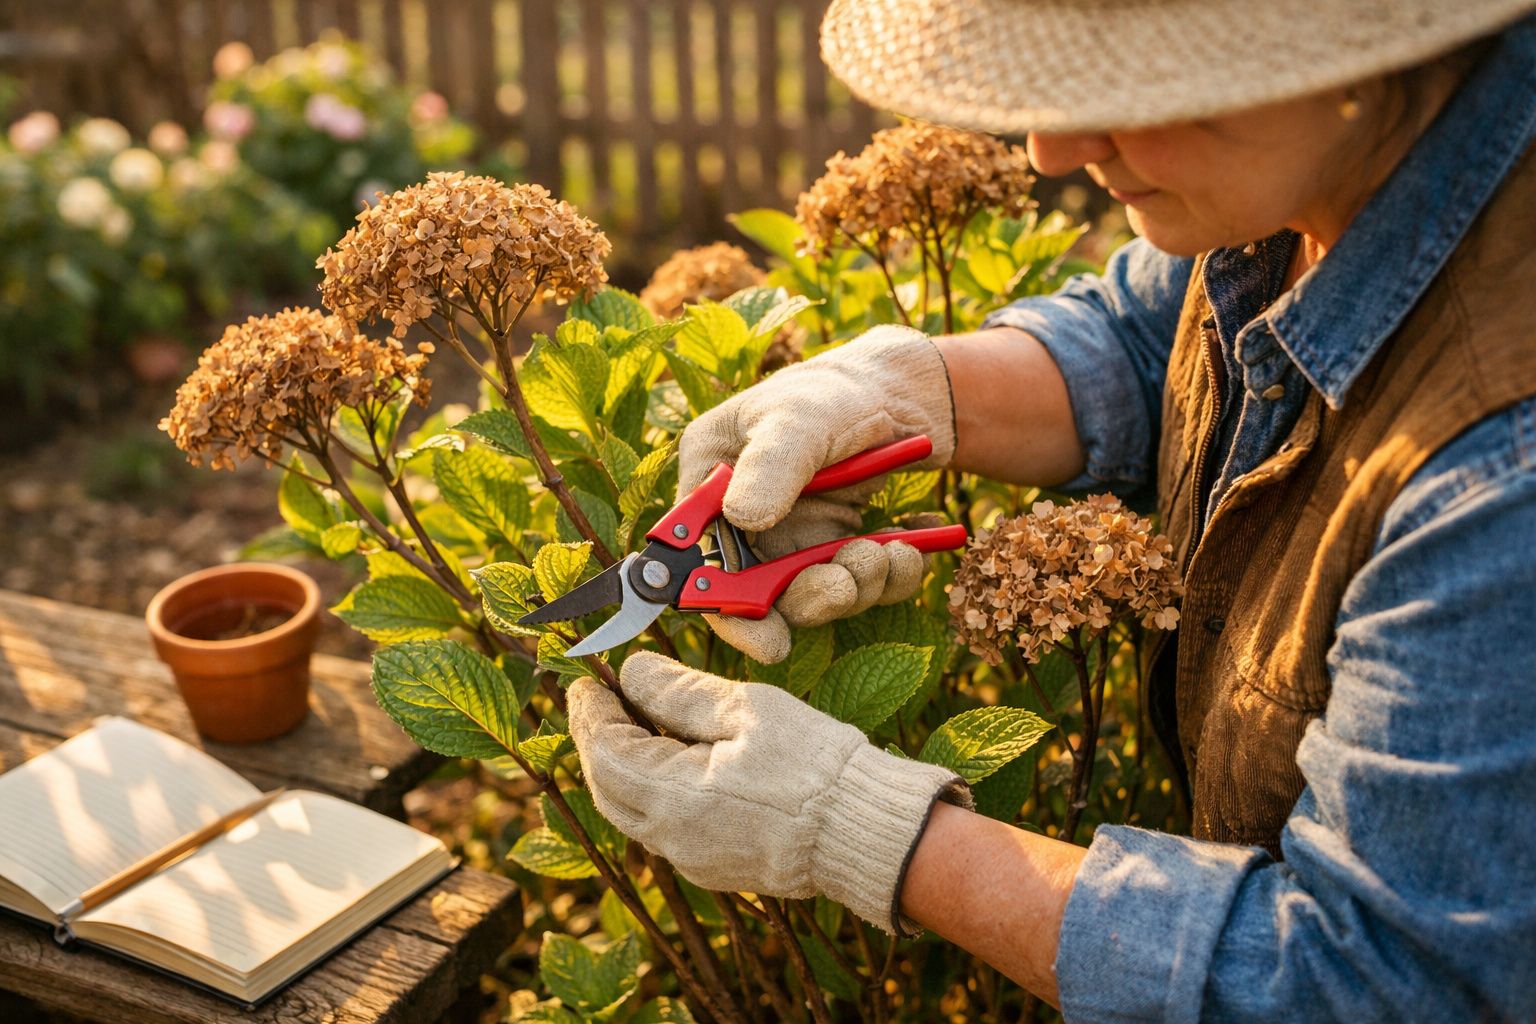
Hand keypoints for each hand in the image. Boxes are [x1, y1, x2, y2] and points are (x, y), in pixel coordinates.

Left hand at [568, 652, 970, 933]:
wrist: (868, 831)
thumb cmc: (816, 767)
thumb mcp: (748, 710)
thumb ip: (680, 692)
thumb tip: (631, 672)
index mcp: (674, 800)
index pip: (602, 753)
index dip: (588, 713)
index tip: (586, 680)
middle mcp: (673, 839)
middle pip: (606, 787)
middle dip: (596, 739)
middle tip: (600, 697)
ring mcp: (694, 860)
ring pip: (633, 811)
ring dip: (623, 765)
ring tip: (635, 719)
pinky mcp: (718, 867)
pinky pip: (664, 827)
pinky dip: (653, 788)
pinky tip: (673, 758)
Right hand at [679, 324, 956, 661]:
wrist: (901, 394)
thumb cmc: (835, 393)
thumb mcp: (799, 418)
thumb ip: (771, 464)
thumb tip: (742, 519)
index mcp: (709, 483)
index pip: (698, 563)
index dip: (726, 610)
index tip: (768, 637)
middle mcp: (743, 523)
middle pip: (760, 596)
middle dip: (812, 596)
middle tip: (846, 581)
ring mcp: (791, 543)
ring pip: (818, 597)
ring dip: (857, 584)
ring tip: (887, 551)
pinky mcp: (837, 552)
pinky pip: (864, 588)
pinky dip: (893, 575)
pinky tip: (913, 542)